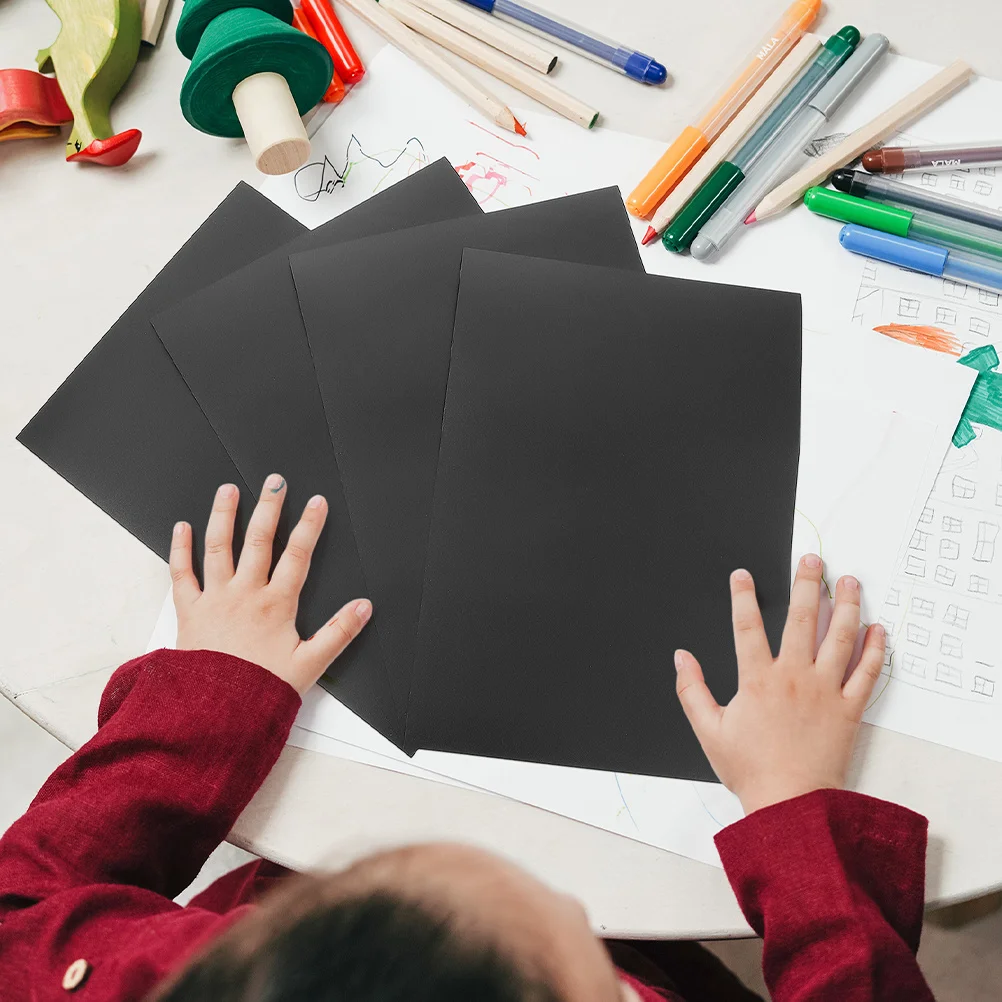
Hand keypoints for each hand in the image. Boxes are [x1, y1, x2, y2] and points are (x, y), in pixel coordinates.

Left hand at [169, 474, 371, 693]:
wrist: (213, 713)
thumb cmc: (260, 691)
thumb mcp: (310, 664)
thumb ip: (339, 632)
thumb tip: (364, 607)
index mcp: (276, 605)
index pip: (298, 555)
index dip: (310, 526)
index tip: (316, 502)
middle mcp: (245, 594)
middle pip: (259, 541)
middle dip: (269, 507)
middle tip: (275, 482)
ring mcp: (215, 599)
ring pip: (219, 547)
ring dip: (224, 515)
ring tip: (228, 490)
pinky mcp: (189, 612)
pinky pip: (181, 573)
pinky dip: (180, 548)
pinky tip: (182, 527)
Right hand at [675, 554, 884, 814]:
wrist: (791, 805)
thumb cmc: (750, 770)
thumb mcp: (708, 730)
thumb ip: (691, 689)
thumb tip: (680, 657)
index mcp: (757, 680)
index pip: (748, 626)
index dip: (743, 596)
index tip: (743, 575)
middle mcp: (793, 678)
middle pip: (802, 619)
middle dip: (808, 584)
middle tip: (813, 560)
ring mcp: (825, 691)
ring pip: (839, 638)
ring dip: (847, 605)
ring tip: (850, 581)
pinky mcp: (849, 709)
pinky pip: (866, 673)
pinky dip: (874, 650)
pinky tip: (878, 629)